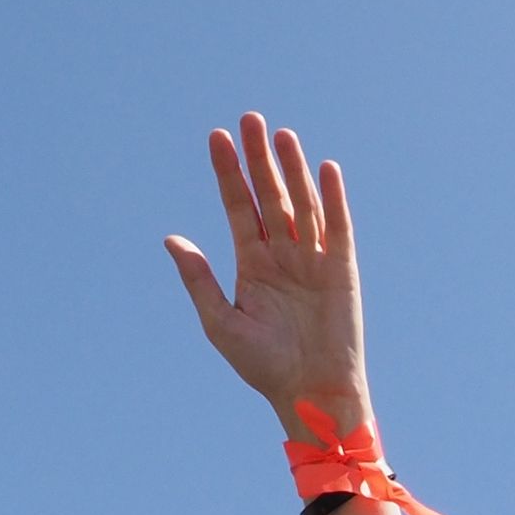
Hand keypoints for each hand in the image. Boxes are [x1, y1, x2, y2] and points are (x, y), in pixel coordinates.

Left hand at [164, 114, 374, 432]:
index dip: (229, 172)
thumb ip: (199, 279)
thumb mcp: (221, 323)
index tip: (217, 137)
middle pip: (270, 195)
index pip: (238, 206)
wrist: (310, 395)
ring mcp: (314, 260)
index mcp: (253, 264)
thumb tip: (172, 238)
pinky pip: (338, 228)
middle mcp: (283, 255)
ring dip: (292, 169)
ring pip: (301, 203)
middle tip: (250, 118)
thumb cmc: (265, 367)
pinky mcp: (342, 271)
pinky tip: (325, 169)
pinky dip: (333, 199)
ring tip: (281, 135)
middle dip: (259, 159)